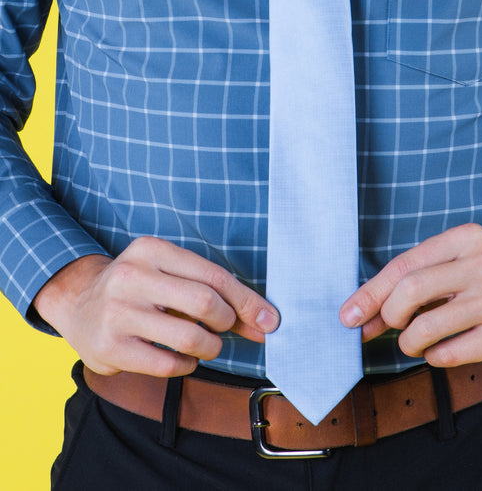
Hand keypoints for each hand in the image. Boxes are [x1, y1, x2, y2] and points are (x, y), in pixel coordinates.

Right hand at [33, 236, 278, 376]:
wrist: (79, 303)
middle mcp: (132, 276)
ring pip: (190, 337)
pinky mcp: (110, 347)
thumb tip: (264, 322)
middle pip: (205, 303)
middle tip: (223, 330)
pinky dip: (187, 365)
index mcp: (152, 250)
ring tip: (204, 345)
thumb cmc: (141, 289)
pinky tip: (182, 359)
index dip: (247, 301)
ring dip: (210, 347)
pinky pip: (169, 364)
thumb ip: (216, 294)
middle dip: (226, 322)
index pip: (214, 276)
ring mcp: (118, 312)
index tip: (268, 321)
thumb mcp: (172, 276)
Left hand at [339, 223, 481, 368]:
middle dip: (390, 316)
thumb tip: (355, 317)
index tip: (349, 316)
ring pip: (426, 328)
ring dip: (410, 342)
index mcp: (465, 238)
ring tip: (417, 340)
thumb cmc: (476, 285)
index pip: (404, 265)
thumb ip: (402, 288)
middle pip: (411, 291)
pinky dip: (433, 357)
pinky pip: (447, 354)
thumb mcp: (445, 272)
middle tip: (394, 325)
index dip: (371, 293)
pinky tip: (443, 349)